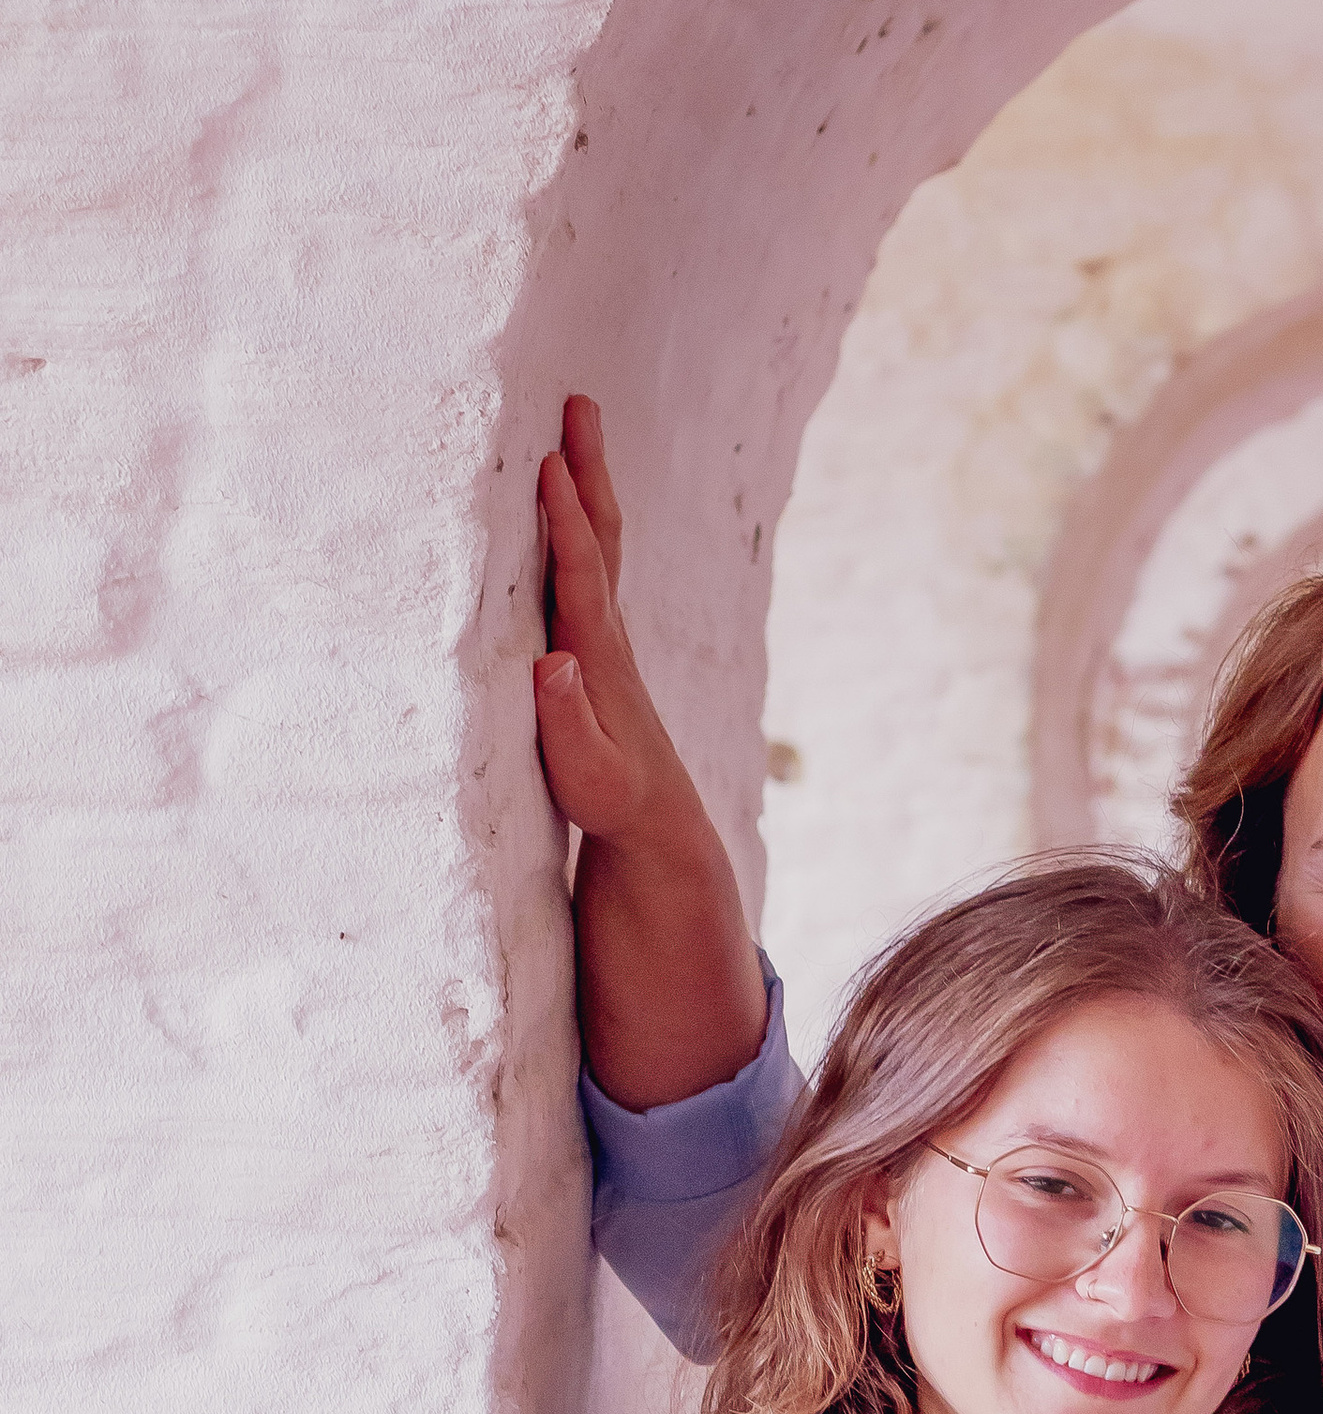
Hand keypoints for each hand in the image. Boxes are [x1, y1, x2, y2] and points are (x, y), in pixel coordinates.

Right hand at [531, 397, 699, 849]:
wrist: (655, 819)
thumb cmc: (612, 801)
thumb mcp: (587, 776)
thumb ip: (568, 723)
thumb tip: (555, 662)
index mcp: (598, 656)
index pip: (582, 573)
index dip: (566, 520)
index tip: (549, 465)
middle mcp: (607, 632)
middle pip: (603, 533)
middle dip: (588, 468)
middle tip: (579, 402)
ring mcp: (606, 633)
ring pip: (601, 540)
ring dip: (589, 479)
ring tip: (575, 422)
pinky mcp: (599, 643)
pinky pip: (589, 561)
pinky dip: (581, 516)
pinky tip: (569, 494)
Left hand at [533, 396, 768, 1105]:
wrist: (689, 999)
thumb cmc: (631, 911)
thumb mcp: (586, 817)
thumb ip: (570, 750)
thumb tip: (541, 675)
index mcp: (610, 719)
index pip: (592, 599)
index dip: (580, 515)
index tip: (559, 428)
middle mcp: (627, 733)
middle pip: (604, 601)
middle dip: (586, 506)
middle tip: (569, 414)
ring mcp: (636, 783)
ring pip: (604, 662)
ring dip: (581, 578)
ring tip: (557, 496)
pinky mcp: (634, 841)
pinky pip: (602, 774)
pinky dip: (578, 724)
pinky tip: (556, 669)